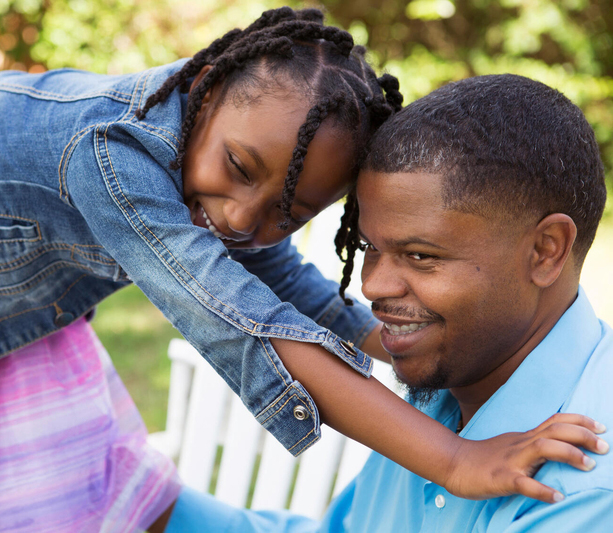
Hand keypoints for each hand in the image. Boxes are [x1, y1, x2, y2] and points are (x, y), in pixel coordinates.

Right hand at [443, 413, 607, 502]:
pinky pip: (524, 484)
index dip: (579, 421)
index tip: (601, 427)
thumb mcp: (511, 446)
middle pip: (555, 431)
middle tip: (604, 446)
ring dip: (569, 454)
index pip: (555, 422)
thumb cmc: (483, 458)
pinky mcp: (501, 478)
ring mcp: (511, 461)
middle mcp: (521, 445)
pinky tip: (557, 497)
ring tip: (589, 466)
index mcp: (524, 438)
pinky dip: (543, 490)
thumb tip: (557, 449)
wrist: (453, 462)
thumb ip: (532, 446)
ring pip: (543, 449)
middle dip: (583, 435)